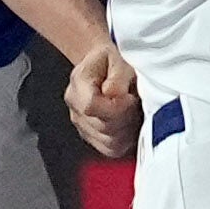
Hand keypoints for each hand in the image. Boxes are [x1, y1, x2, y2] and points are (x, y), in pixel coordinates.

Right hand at [66, 40, 145, 160]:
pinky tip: (129, 124)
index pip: (90, 106)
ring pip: (109, 142)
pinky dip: (124, 140)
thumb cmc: (113, 61)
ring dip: (128, 130)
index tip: (129, 97)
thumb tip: (115, 95)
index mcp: (79, 83)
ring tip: (132, 112)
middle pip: (103, 128)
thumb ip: (118, 78)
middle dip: (126, 117)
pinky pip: (111, 149)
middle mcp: (75, 107)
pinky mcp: (91, 137)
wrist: (103, 65)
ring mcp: (81, 125)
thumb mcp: (119, 59)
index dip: (116, 106)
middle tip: (134, 102)